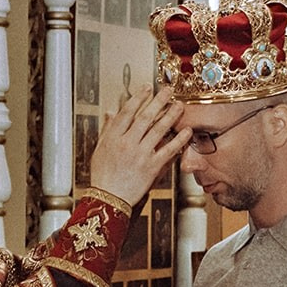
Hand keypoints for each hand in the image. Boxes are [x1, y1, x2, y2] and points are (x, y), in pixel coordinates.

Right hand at [88, 86, 189, 208]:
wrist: (109, 199)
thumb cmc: (103, 175)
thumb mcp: (99, 150)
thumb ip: (107, 130)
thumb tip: (110, 112)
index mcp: (113, 137)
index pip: (127, 112)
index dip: (138, 98)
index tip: (148, 87)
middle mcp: (127, 143)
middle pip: (145, 117)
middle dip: (158, 101)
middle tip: (169, 90)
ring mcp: (140, 155)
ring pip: (158, 130)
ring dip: (170, 116)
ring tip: (180, 106)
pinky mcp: (151, 167)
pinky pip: (168, 150)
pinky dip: (179, 140)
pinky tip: (187, 131)